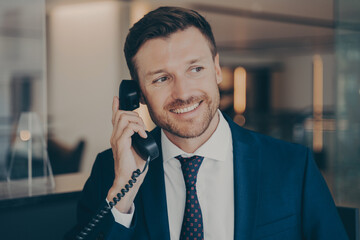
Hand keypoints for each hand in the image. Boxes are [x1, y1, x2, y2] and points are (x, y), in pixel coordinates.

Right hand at [107, 96, 148, 212]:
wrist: (130, 179)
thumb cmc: (134, 166)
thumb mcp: (138, 147)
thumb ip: (138, 138)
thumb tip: (144, 132)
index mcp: (118, 136)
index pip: (114, 117)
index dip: (115, 106)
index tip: (116, 98)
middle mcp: (114, 136)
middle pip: (120, 114)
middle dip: (134, 115)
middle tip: (143, 127)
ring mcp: (116, 140)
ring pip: (123, 118)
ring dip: (137, 121)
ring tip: (143, 131)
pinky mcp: (120, 144)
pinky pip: (128, 128)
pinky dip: (138, 129)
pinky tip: (143, 135)